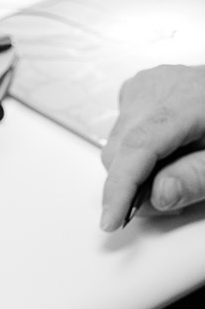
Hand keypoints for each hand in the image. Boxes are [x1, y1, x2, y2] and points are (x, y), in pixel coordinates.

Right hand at [101, 65, 204, 230]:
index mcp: (181, 102)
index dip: (120, 188)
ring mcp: (142, 88)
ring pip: (117, 146)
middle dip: (134, 186)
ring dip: (137, 171)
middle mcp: (153, 90)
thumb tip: (159, 195)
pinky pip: (122, 132)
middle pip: (119, 152)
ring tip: (176, 170)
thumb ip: (197, 178)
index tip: (111, 219)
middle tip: (169, 202)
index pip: (136, 147)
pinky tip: (167, 151)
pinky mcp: (136, 92)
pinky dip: (138, 153)